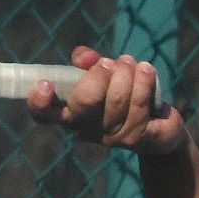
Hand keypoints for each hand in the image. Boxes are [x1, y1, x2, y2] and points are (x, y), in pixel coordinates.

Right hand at [26, 46, 184, 157]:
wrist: (159, 124)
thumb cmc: (123, 93)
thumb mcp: (103, 72)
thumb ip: (88, 61)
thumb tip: (84, 58)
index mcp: (69, 112)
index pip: (43, 114)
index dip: (39, 102)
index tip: (46, 84)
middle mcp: (85, 128)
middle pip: (84, 101)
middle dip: (100, 74)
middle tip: (110, 64)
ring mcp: (110, 137)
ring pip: (117, 99)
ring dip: (127, 73)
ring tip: (133, 66)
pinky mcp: (135, 139)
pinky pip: (139, 104)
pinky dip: (144, 80)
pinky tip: (146, 71)